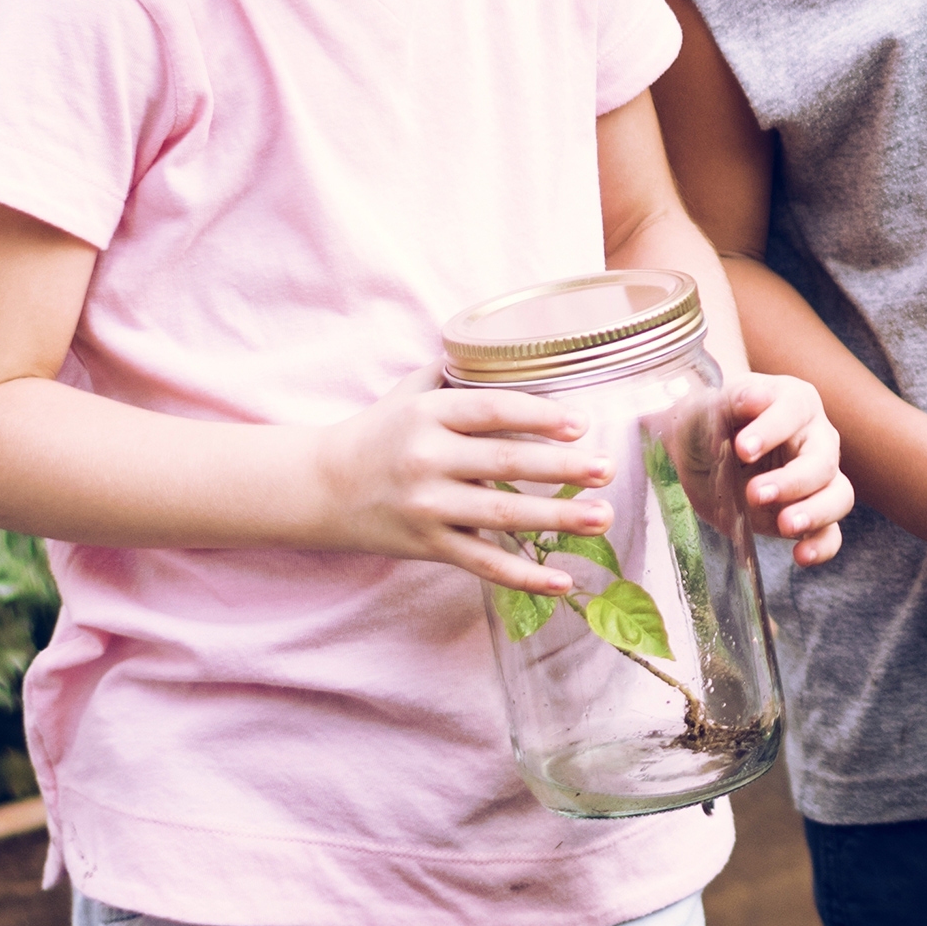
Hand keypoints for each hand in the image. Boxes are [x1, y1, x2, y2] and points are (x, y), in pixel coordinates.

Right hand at [305, 377, 614, 590]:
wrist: (320, 487)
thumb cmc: (379, 432)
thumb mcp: (410, 391)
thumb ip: (458, 370)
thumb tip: (513, 343)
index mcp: (428, 413)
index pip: (491, 410)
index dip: (537, 415)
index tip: (581, 423)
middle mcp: (427, 458)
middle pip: (505, 462)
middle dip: (561, 467)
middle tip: (606, 469)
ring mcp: (427, 506)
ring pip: (501, 514)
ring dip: (556, 518)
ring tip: (601, 516)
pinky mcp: (427, 545)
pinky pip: (482, 562)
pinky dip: (523, 576)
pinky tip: (562, 582)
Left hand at [720, 368, 853, 565]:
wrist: (698, 453)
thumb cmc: (708, 421)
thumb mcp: (709, 406)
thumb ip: (733, 401)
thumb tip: (756, 397)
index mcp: (793, 401)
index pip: (793, 412)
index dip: (771, 430)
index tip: (742, 448)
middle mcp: (816, 438)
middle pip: (823, 460)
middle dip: (792, 481)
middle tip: (754, 493)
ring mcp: (819, 479)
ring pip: (839, 496)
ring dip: (815, 513)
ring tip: (785, 524)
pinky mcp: (809, 514)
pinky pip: (831, 533)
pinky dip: (821, 546)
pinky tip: (800, 555)